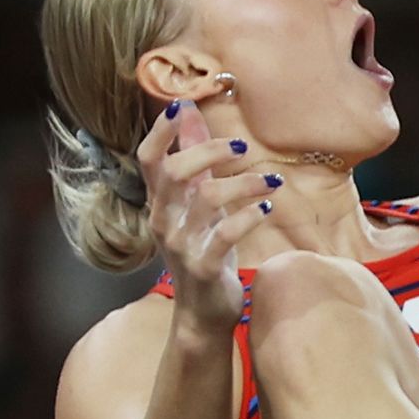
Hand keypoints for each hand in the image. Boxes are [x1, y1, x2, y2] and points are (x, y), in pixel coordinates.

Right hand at [135, 98, 276, 332]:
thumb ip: (194, 159)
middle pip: (175, 171)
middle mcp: (164, 220)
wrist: (203, 312)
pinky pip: (225, 233)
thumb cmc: (204, 250)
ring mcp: (181, 244)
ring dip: (244, 183)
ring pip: (207, 198)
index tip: (180, 106)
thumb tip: (188, 111)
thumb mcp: (197, 203)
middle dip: (210, 152)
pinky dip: (249, 216)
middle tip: (243, 148)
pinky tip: (266, 208)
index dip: (160, 132)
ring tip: (271, 182)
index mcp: (161, 202)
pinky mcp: (202, 266)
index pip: (148, 159)